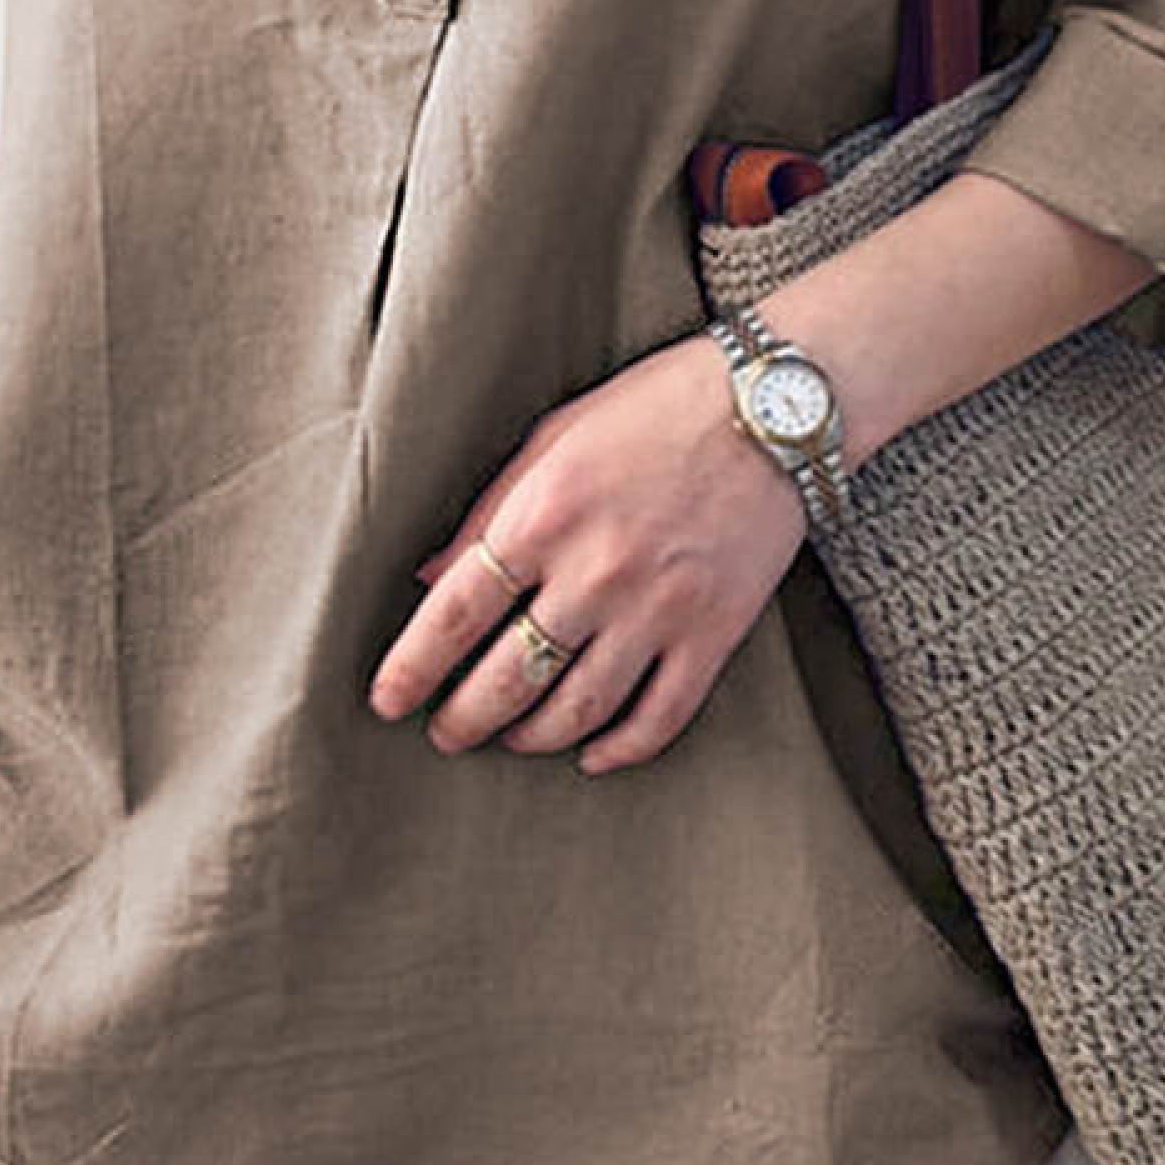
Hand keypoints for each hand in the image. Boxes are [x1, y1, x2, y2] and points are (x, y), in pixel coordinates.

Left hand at [365, 331, 807, 776]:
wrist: (777, 407)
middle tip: (442, 734)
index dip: (412, 667)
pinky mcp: (714, 633)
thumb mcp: (553, 437)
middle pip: (509, 675)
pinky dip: (619, 749)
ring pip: (577, 709)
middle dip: (463, 718)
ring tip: (508, 738)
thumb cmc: (655, 408)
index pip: (456, 612)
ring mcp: (659, 609)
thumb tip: (427, 579)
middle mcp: (597, 571)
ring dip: (530, 737)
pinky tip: (590, 756)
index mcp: (545, 515)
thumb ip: (488, 510)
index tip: (387, 701)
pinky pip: (659, 717)